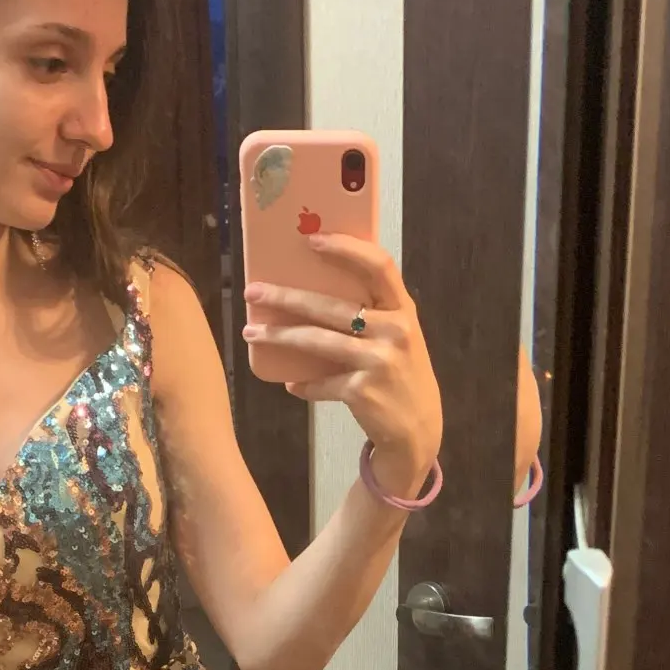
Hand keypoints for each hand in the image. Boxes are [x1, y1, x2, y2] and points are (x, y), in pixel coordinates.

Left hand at [243, 235, 442, 487]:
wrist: (418, 430)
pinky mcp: (362, 391)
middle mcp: (394, 331)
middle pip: (332, 306)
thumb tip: (311, 294)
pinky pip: (320, 383)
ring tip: (251, 332)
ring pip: (317, 341)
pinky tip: (291, 384)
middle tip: (254, 292)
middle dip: (287, 297)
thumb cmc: (400, 376)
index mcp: (403, 310)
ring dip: (279, 336)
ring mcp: (378, 362)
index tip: (312, 239)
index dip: (346, 249)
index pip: (379, 266)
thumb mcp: (398, 338)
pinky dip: (303, 384)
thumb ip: (372, 315)